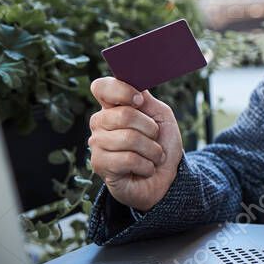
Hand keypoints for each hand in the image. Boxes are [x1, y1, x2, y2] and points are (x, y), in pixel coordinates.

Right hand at [88, 77, 183, 210]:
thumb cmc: (162, 144)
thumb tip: (135, 85)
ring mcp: (97, 144)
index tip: (140, 100)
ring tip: (153, 156)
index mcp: (113, 107)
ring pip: (129, 138)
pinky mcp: (100, 165)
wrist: (166, 178)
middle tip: (155, 139)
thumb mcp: (161, 116)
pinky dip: (146, 165)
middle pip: (124, 115)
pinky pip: (128, 159)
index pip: (101, 87)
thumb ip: (146, 99)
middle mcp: (100, 124)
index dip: (121, 90)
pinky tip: (145, 169)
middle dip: (151, 128)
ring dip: (152, 150)